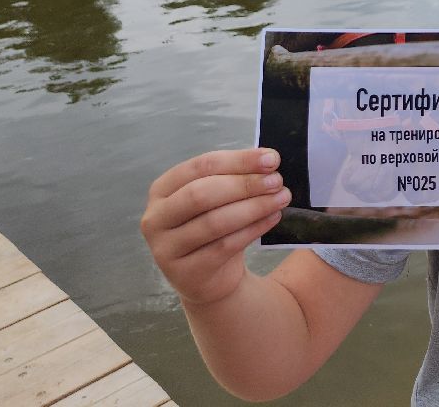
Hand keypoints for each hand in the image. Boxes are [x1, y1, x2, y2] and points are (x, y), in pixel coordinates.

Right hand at [140, 148, 290, 305]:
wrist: (209, 278)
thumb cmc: (214, 227)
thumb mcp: (218, 198)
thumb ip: (235, 177)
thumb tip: (268, 159)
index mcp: (162, 189)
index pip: (200, 166)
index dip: (238, 160)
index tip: (272, 159)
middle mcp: (156, 218)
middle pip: (202, 193)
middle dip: (244, 184)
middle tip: (277, 181)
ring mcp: (165, 248)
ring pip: (214, 222)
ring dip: (253, 207)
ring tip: (281, 198)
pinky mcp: (185, 272)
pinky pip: (224, 247)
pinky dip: (253, 229)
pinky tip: (273, 218)